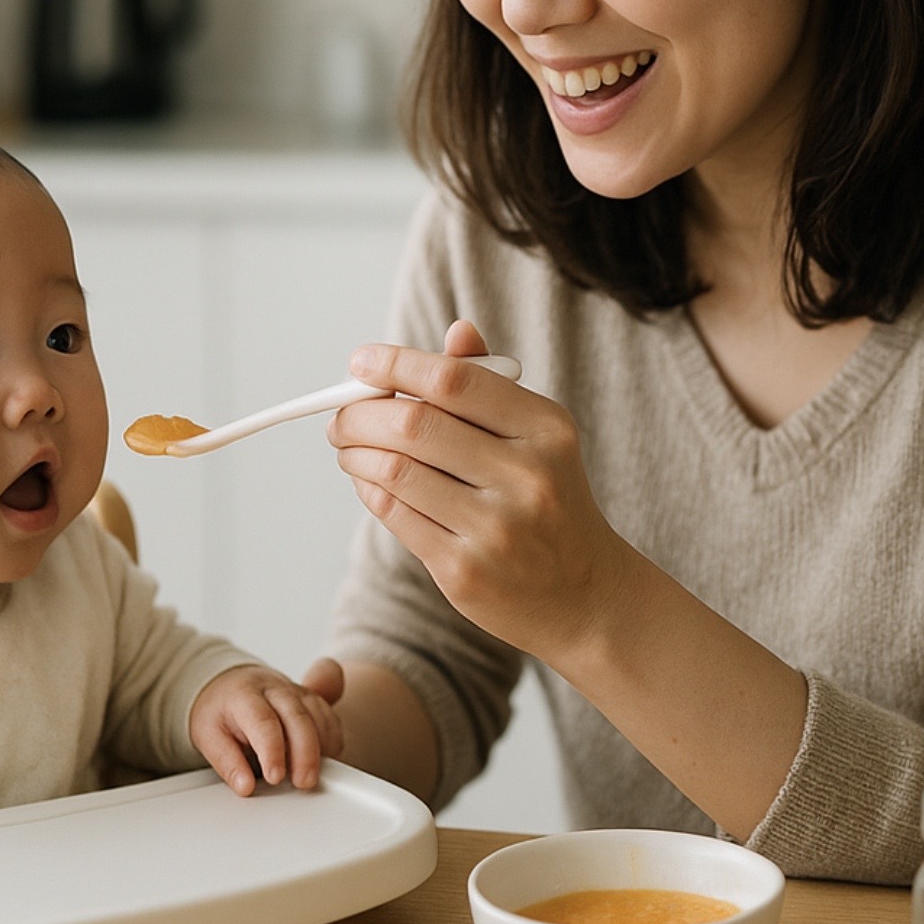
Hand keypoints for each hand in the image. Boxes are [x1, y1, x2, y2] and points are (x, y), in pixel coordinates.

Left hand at [190, 664, 344, 793]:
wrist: (231, 682)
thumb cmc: (220, 710)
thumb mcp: (207, 735)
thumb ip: (226, 761)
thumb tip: (244, 786)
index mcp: (244, 695)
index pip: (263, 721)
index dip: (272, 751)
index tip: (274, 778)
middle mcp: (274, 689)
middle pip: (298, 717)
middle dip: (305, 753)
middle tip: (303, 783)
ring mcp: (296, 692)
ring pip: (319, 716)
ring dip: (321, 748)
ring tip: (310, 776)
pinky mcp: (313, 699)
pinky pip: (330, 718)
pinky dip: (331, 741)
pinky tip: (321, 759)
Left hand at [327, 319, 634, 659]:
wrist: (583, 593)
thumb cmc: (548, 497)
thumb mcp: (537, 435)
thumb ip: (491, 384)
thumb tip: (457, 331)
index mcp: (546, 428)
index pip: (454, 379)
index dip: (396, 364)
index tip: (360, 361)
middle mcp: (526, 476)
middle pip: (414, 424)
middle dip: (360, 413)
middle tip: (340, 415)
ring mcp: (496, 529)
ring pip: (395, 471)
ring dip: (356, 453)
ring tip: (348, 448)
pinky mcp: (465, 571)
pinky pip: (395, 515)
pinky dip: (369, 490)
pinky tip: (369, 482)